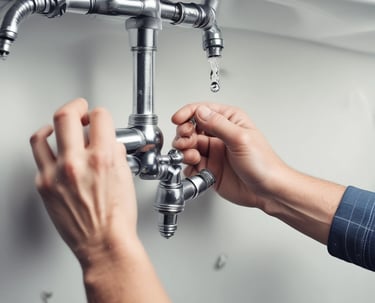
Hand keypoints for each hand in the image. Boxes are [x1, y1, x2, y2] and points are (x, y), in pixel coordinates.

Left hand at [30, 98, 136, 264]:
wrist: (103, 243)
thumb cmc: (117, 217)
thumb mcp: (125, 177)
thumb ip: (115, 153)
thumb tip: (108, 142)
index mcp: (102, 158)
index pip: (99, 117)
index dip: (101, 114)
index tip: (99, 117)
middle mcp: (76, 163)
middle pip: (66, 115)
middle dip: (76, 106)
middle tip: (80, 109)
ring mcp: (55, 174)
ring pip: (43, 134)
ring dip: (54, 125)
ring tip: (59, 126)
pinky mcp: (43, 185)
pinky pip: (39, 158)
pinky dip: (46, 148)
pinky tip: (52, 148)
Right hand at [172, 103, 288, 207]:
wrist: (267, 191)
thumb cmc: (264, 164)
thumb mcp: (241, 139)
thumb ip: (218, 124)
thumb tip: (199, 112)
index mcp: (229, 121)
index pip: (202, 110)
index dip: (187, 113)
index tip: (178, 120)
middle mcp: (219, 135)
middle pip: (191, 127)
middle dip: (184, 133)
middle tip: (186, 141)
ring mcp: (213, 152)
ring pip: (188, 146)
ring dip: (185, 150)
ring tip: (193, 156)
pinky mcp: (209, 168)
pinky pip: (190, 164)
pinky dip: (188, 166)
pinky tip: (196, 167)